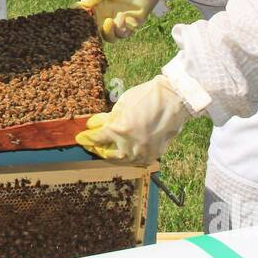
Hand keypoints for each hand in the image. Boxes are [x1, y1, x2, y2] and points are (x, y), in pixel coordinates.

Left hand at [75, 75, 189, 164]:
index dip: (87, 139)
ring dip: (113, 156)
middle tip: (93, 146)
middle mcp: (131, 145)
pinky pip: (137, 160)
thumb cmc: (148, 97)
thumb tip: (94, 125)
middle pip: (108, 154)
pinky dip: (129, 157)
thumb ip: (107, 118)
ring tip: (108, 149)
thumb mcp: (122, 104)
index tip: (81, 138)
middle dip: (98, 150)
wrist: (175, 99)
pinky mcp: (154, 154)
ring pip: (123, 160)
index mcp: (120, 130)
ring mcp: (144, 152)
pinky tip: (125, 151)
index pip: (97, 139)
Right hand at [78, 0, 159, 41]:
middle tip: (94, 27)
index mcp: (99, 8)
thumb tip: (82, 3)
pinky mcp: (131, 24)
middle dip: (94, 33)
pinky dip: (120, 28)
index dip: (83, 24)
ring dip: (107, 32)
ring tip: (109, 21)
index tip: (79, 22)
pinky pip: (123, 34)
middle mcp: (107, 17)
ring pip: (109, 37)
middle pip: (97, 32)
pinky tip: (121, 16)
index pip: (88, 20)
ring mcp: (119, 22)